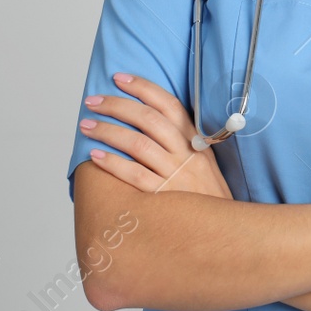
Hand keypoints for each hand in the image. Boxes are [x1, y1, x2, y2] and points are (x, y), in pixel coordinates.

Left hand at [80, 72, 233, 199]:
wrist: (224, 232)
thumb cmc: (207, 198)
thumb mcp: (205, 163)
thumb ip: (184, 143)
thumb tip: (149, 122)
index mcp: (196, 141)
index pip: (169, 105)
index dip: (143, 88)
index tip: (119, 78)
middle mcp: (187, 154)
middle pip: (148, 120)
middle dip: (117, 106)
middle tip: (93, 102)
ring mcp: (176, 175)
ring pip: (137, 144)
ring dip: (108, 131)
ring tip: (86, 125)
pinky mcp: (164, 198)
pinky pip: (134, 176)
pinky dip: (113, 164)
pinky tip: (95, 157)